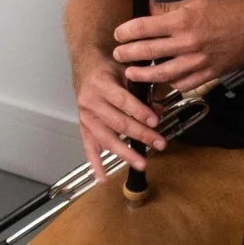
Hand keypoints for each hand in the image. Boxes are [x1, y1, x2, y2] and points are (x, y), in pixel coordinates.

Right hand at [72, 58, 169, 180]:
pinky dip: (96, 164)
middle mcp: (91, 102)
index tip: (155, 121)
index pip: (123, 101)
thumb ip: (143, 90)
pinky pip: (89, 148)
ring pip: (106, 138)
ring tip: (141, 163)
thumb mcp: (127, 72)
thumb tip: (160, 110)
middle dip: (141, 135)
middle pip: (118, 123)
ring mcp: (85, 117)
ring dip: (125, 153)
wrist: (86, 66)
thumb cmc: (108, 69)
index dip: (139, 112)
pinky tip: (104, 178)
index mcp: (101, 84)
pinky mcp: (83, 128)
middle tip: (159, 143)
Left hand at [114, 0, 243, 94]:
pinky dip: (169, 84)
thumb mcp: (197, 2)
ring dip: (143, 75)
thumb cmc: (230, 10)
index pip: (144, 28)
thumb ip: (170, 10)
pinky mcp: (208, 74)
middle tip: (118, 55)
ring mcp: (198, 62)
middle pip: (148, 52)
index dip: (127, 32)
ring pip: (162, 74)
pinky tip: (161, 82)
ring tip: (132, 74)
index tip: (118, 35)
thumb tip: (149, 12)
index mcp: (182, 21)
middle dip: (128, 54)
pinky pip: (183, 84)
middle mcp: (187, 43)